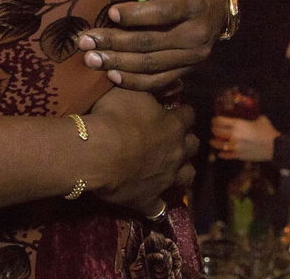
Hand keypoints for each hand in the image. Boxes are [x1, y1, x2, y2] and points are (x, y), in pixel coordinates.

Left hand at [78, 0, 222, 90]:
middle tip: (85, 41)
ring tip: (91, 59)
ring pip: (151, 64)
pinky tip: (112, 76)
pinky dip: (134, 81)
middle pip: (150, 42)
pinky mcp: (189, 70)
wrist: (219, 7)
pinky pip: (159, 81)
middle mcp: (197, 33)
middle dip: (114, 42)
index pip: (163, 12)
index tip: (110, 13)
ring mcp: (194, 55)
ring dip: (117, 63)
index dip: (135, 14)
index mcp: (194, 3)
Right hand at [89, 87, 196, 213]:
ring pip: (187, 176)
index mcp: (173, 124)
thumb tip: (149, 81)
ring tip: (169, 168)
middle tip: (171, 138)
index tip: (174, 110)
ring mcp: (166, 179)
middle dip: (185, 141)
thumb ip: (143, 88)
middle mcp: (176, 152)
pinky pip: (158, 208)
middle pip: (193, 146)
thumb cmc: (111, 115)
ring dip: (181, 171)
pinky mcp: (149, 200)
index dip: (182, 113)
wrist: (96, 151)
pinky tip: (151, 202)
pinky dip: (156, 205)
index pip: (189, 115)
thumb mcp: (127, 90)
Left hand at [210, 114, 277, 161]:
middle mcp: (234, 135)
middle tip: (214, 129)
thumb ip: (252, 116)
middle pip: (217, 131)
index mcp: (238, 124)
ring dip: (214, 142)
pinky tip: (219, 153)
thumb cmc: (268, 132)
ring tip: (212, 141)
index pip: (220, 121)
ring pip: (219, 144)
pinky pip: (227, 155)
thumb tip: (252, 114)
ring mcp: (235, 146)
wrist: (275, 147)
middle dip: (214, 129)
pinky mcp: (239, 155)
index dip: (215, 120)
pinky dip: (222, 154)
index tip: (214, 120)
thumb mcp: (260, 119)